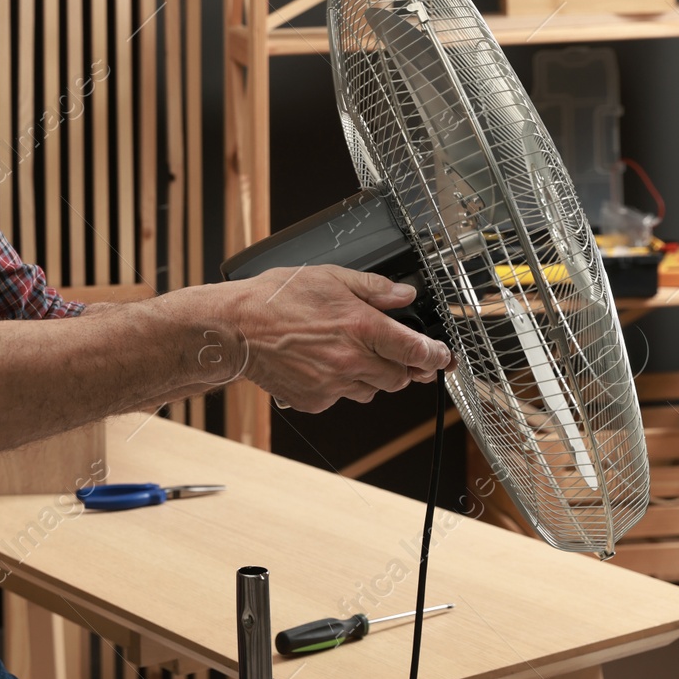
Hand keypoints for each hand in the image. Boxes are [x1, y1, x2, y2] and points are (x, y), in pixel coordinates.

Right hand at [211, 265, 453, 412]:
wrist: (235, 329)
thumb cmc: (274, 299)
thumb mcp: (329, 278)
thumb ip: (373, 288)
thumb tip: (403, 294)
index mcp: (362, 327)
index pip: (417, 351)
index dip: (436, 356)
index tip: (442, 358)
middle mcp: (352, 360)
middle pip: (400, 378)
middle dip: (402, 367)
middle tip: (390, 353)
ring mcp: (334, 385)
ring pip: (372, 390)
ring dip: (369, 376)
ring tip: (344, 354)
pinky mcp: (316, 401)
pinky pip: (341, 398)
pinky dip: (338, 385)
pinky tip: (320, 364)